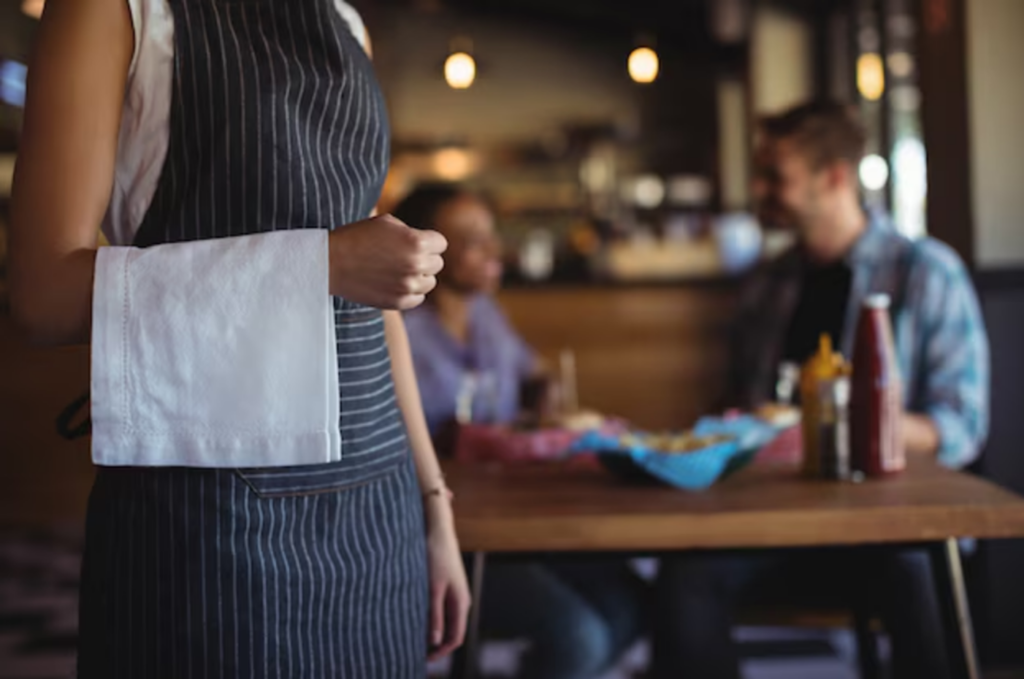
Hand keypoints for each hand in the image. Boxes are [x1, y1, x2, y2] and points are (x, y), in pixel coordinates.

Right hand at [329, 215, 446, 309]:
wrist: (331, 263)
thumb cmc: (358, 237)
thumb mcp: (387, 222)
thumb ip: (413, 232)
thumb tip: (430, 244)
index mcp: (416, 242)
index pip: (441, 244)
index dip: (429, 241)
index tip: (415, 242)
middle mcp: (415, 265)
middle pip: (437, 264)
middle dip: (424, 258)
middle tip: (403, 256)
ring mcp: (408, 286)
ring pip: (430, 282)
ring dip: (419, 276)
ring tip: (399, 269)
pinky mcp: (398, 302)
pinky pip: (418, 298)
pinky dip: (411, 292)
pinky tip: (396, 283)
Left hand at [424, 500, 470, 659]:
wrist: (437, 529)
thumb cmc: (434, 556)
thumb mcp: (431, 588)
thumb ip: (434, 615)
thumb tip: (434, 641)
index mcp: (460, 603)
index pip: (455, 638)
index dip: (441, 653)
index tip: (424, 661)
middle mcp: (461, 600)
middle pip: (452, 631)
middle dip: (437, 645)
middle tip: (416, 653)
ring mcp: (455, 592)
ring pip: (447, 620)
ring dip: (433, 631)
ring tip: (413, 637)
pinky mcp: (447, 584)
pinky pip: (442, 608)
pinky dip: (432, 617)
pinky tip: (417, 616)